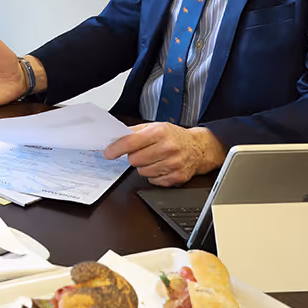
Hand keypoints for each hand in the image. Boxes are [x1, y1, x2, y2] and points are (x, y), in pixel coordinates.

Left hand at [103, 123, 226, 185]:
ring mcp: (173, 164)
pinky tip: (160, 166)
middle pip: (134, 160)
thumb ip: (134, 131)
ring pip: (142, 171)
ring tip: (153, 159)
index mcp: (159, 133)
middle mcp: (167, 148)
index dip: (116, 149)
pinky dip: (153, 175)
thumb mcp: (154, 126)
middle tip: (141, 153)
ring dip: (143, 167)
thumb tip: (114, 137)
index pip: (130, 142)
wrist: (198, 148)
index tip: (108, 153)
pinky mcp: (176, 177)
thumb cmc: (174, 136)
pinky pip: (153, 181)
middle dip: (133, 157)